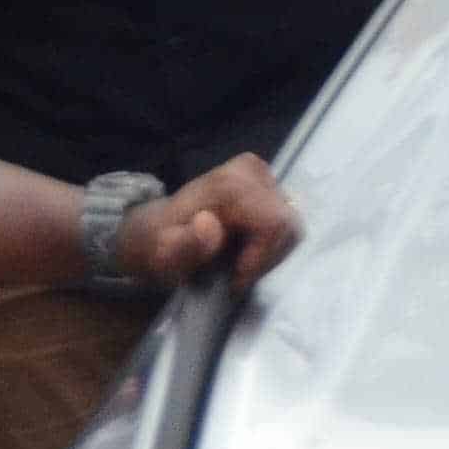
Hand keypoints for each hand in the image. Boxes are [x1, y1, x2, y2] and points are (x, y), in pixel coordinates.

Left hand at [106, 153, 301, 291]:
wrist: (157, 229)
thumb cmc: (162, 247)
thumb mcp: (165, 258)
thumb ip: (186, 246)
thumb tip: (209, 224)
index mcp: (229, 185)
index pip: (274, 224)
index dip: (261, 258)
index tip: (236, 278)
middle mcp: (251, 170)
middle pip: (288, 224)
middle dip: (267, 256)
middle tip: (239, 272)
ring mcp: (261, 172)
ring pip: (291, 223)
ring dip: (270, 250)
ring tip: (242, 261)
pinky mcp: (266, 179)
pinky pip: (286, 217)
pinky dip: (271, 241)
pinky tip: (248, 247)